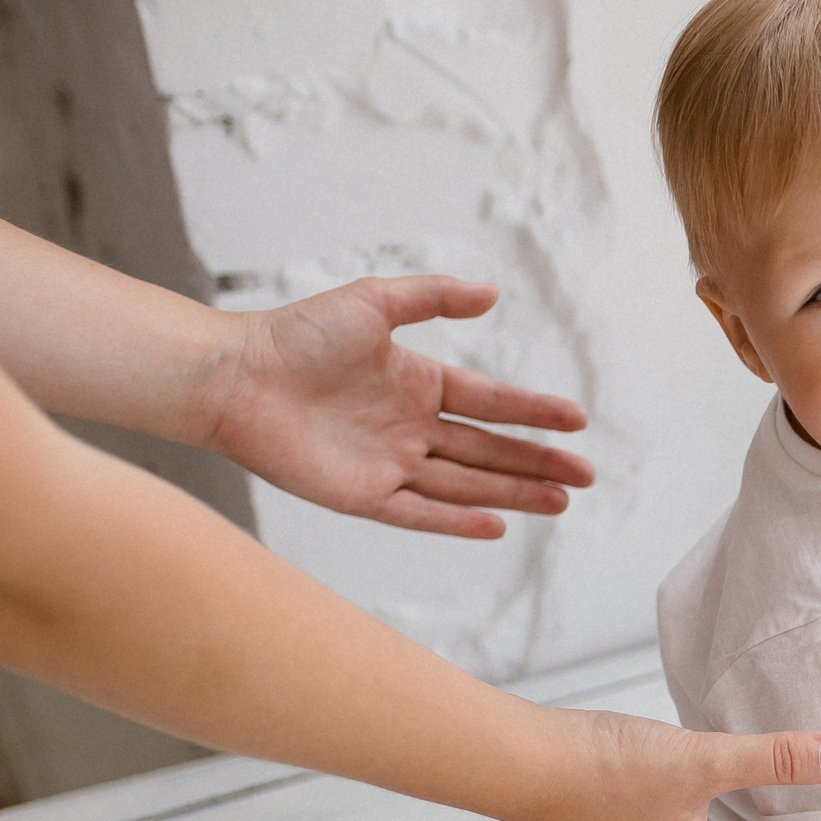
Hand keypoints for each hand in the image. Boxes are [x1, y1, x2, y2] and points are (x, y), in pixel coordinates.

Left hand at [201, 276, 595, 538]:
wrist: (233, 376)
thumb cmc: (295, 334)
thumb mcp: (372, 301)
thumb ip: (433, 297)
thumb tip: (493, 294)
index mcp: (418, 383)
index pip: (491, 402)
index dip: (534, 411)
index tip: (578, 419)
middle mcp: (410, 428)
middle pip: (489, 452)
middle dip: (538, 463)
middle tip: (587, 475)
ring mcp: (389, 464)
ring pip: (465, 486)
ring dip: (514, 495)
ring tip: (561, 501)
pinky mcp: (362, 496)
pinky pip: (418, 513)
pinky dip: (457, 522)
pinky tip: (497, 526)